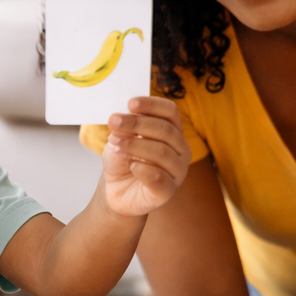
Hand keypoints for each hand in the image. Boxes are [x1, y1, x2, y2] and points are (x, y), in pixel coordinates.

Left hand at [102, 96, 190, 216]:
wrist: (117, 191)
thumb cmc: (123, 162)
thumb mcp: (119, 139)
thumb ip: (123, 128)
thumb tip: (120, 118)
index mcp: (173, 131)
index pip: (170, 112)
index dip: (152, 105)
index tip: (130, 104)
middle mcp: (180, 150)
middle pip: (166, 130)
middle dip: (137, 124)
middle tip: (114, 122)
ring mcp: (177, 171)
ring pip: (163, 152)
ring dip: (135, 145)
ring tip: (116, 145)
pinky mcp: (168, 191)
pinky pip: (159, 177)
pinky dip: (142, 169)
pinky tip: (131, 166)